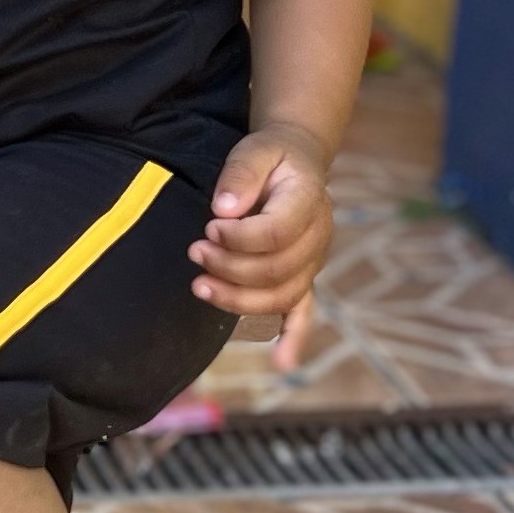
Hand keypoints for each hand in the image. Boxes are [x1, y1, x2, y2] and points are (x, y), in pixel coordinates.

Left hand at [190, 123, 335, 369]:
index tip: (209, 228)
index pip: (277, 233)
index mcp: (309, 202)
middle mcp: (318, 237)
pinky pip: (303, 314)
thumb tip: (223, 210)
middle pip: (277, 270)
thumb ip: (241, 174)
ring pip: (281, 295)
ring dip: (238, 298)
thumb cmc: (270, 157)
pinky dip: (294, 339)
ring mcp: (312, 262)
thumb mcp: (255, 149)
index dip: (239, 238)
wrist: (293, 162)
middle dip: (230, 267)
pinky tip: (282, 364)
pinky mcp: (302, 277)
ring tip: (200, 286)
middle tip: (195, 252)